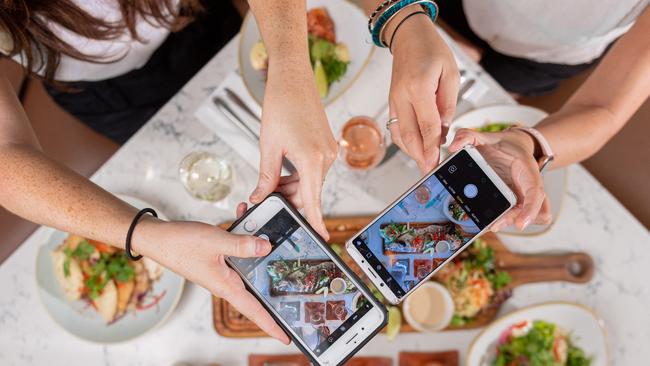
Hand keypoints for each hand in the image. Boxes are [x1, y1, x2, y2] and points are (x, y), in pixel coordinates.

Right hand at [134, 206, 289, 343]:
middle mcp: (226, 282)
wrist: (157, 237)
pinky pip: (238, 251)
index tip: (287, 337)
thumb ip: (243, 244)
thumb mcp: (216, 241)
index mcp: (226, 286)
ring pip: (249, 264)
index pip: (254, 311)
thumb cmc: (181, 244)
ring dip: (259, 247)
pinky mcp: (218, 260)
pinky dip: (244, 236)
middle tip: (295, 290)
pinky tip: (246, 218)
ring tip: (270, 229)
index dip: (271, 325)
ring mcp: (222, 271)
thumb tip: (267, 247)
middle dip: (275, 285)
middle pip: (257, 290)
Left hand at [250, 61, 336, 239]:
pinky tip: (284, 170)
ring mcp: (329, 151)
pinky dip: (299, 175)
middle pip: (310, 192)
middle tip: (265, 199)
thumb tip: (260, 197)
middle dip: (289, 198)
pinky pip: (314, 170)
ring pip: (311, 182)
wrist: (293, 79)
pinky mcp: (327, 146)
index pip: (313, 199)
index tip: (322, 237)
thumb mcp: (268, 146)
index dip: (316, 221)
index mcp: (313, 159)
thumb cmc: (281, 105)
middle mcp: (326, 157)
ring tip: (271, 180)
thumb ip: (266, 176)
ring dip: (293, 186)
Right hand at [388, 13, 459, 172]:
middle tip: (429, 170)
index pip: (427, 125)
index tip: (436, 161)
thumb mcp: (450, 73)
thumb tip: (444, 130)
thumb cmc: (431, 50)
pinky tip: (415, 149)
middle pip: (409, 135)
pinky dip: (405, 142)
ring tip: (424, 163)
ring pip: (399, 135)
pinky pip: (395, 128)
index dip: (432, 146)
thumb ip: (448, 104)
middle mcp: (401, 96)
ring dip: (411, 151)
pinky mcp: (391, 103)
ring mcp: (393, 101)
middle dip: (420, 155)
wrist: (408, 37)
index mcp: (418, 87)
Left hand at [448, 128, 552, 230]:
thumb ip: (469, 136)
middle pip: (526, 210)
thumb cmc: (504, 145)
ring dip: (504, 222)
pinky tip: (482, 224)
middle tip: (494, 226)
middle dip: (511, 220)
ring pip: (519, 216)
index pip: (535, 192)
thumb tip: (453, 146)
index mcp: (528, 171)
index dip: (530, 209)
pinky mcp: (511, 202)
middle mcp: (527, 187)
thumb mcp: (488, 136)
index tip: (520, 224)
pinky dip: (499, 220)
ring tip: (485, 226)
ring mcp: (520, 196)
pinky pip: (510, 215)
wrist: (511, 148)